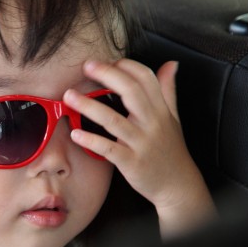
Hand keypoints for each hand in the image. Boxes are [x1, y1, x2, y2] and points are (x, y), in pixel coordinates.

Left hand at [63, 58, 215, 237]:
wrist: (178, 186)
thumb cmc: (171, 150)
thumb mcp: (174, 117)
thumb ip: (168, 90)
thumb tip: (171, 64)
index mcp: (160, 109)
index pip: (145, 78)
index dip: (126, 65)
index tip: (108, 61)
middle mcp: (151, 123)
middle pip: (131, 91)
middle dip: (107, 75)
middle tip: (86, 66)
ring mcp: (141, 143)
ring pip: (113, 120)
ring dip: (89, 106)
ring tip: (69, 96)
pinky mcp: (131, 162)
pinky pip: (109, 149)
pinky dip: (91, 140)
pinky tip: (76, 134)